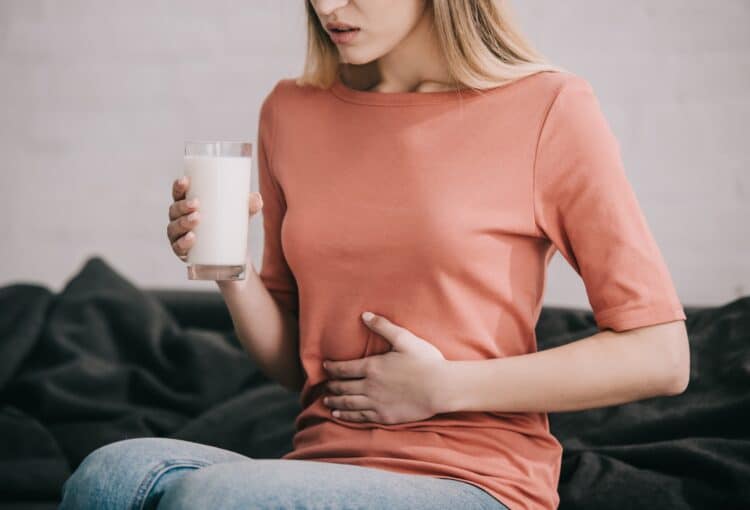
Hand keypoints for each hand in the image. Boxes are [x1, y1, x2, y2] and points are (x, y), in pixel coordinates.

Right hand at [167, 176, 263, 261]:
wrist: (231, 256)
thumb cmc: (229, 225)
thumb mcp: (240, 214)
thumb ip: (249, 205)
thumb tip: (257, 198)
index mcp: (188, 205)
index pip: (178, 194)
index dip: (179, 186)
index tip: (186, 181)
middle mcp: (179, 219)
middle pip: (174, 210)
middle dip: (183, 205)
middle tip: (196, 204)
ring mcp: (179, 236)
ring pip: (174, 228)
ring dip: (183, 222)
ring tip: (197, 219)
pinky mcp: (184, 253)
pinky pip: (178, 248)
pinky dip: (183, 243)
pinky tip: (191, 238)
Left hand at [322, 312, 446, 424]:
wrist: (441, 388)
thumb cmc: (425, 361)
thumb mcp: (404, 339)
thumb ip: (383, 326)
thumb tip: (364, 315)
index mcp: (372, 367)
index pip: (343, 368)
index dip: (331, 368)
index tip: (325, 366)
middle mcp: (369, 386)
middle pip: (342, 386)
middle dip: (331, 385)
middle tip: (325, 385)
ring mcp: (376, 403)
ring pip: (348, 403)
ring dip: (335, 401)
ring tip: (326, 401)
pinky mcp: (384, 416)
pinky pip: (359, 417)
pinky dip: (346, 416)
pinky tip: (339, 414)